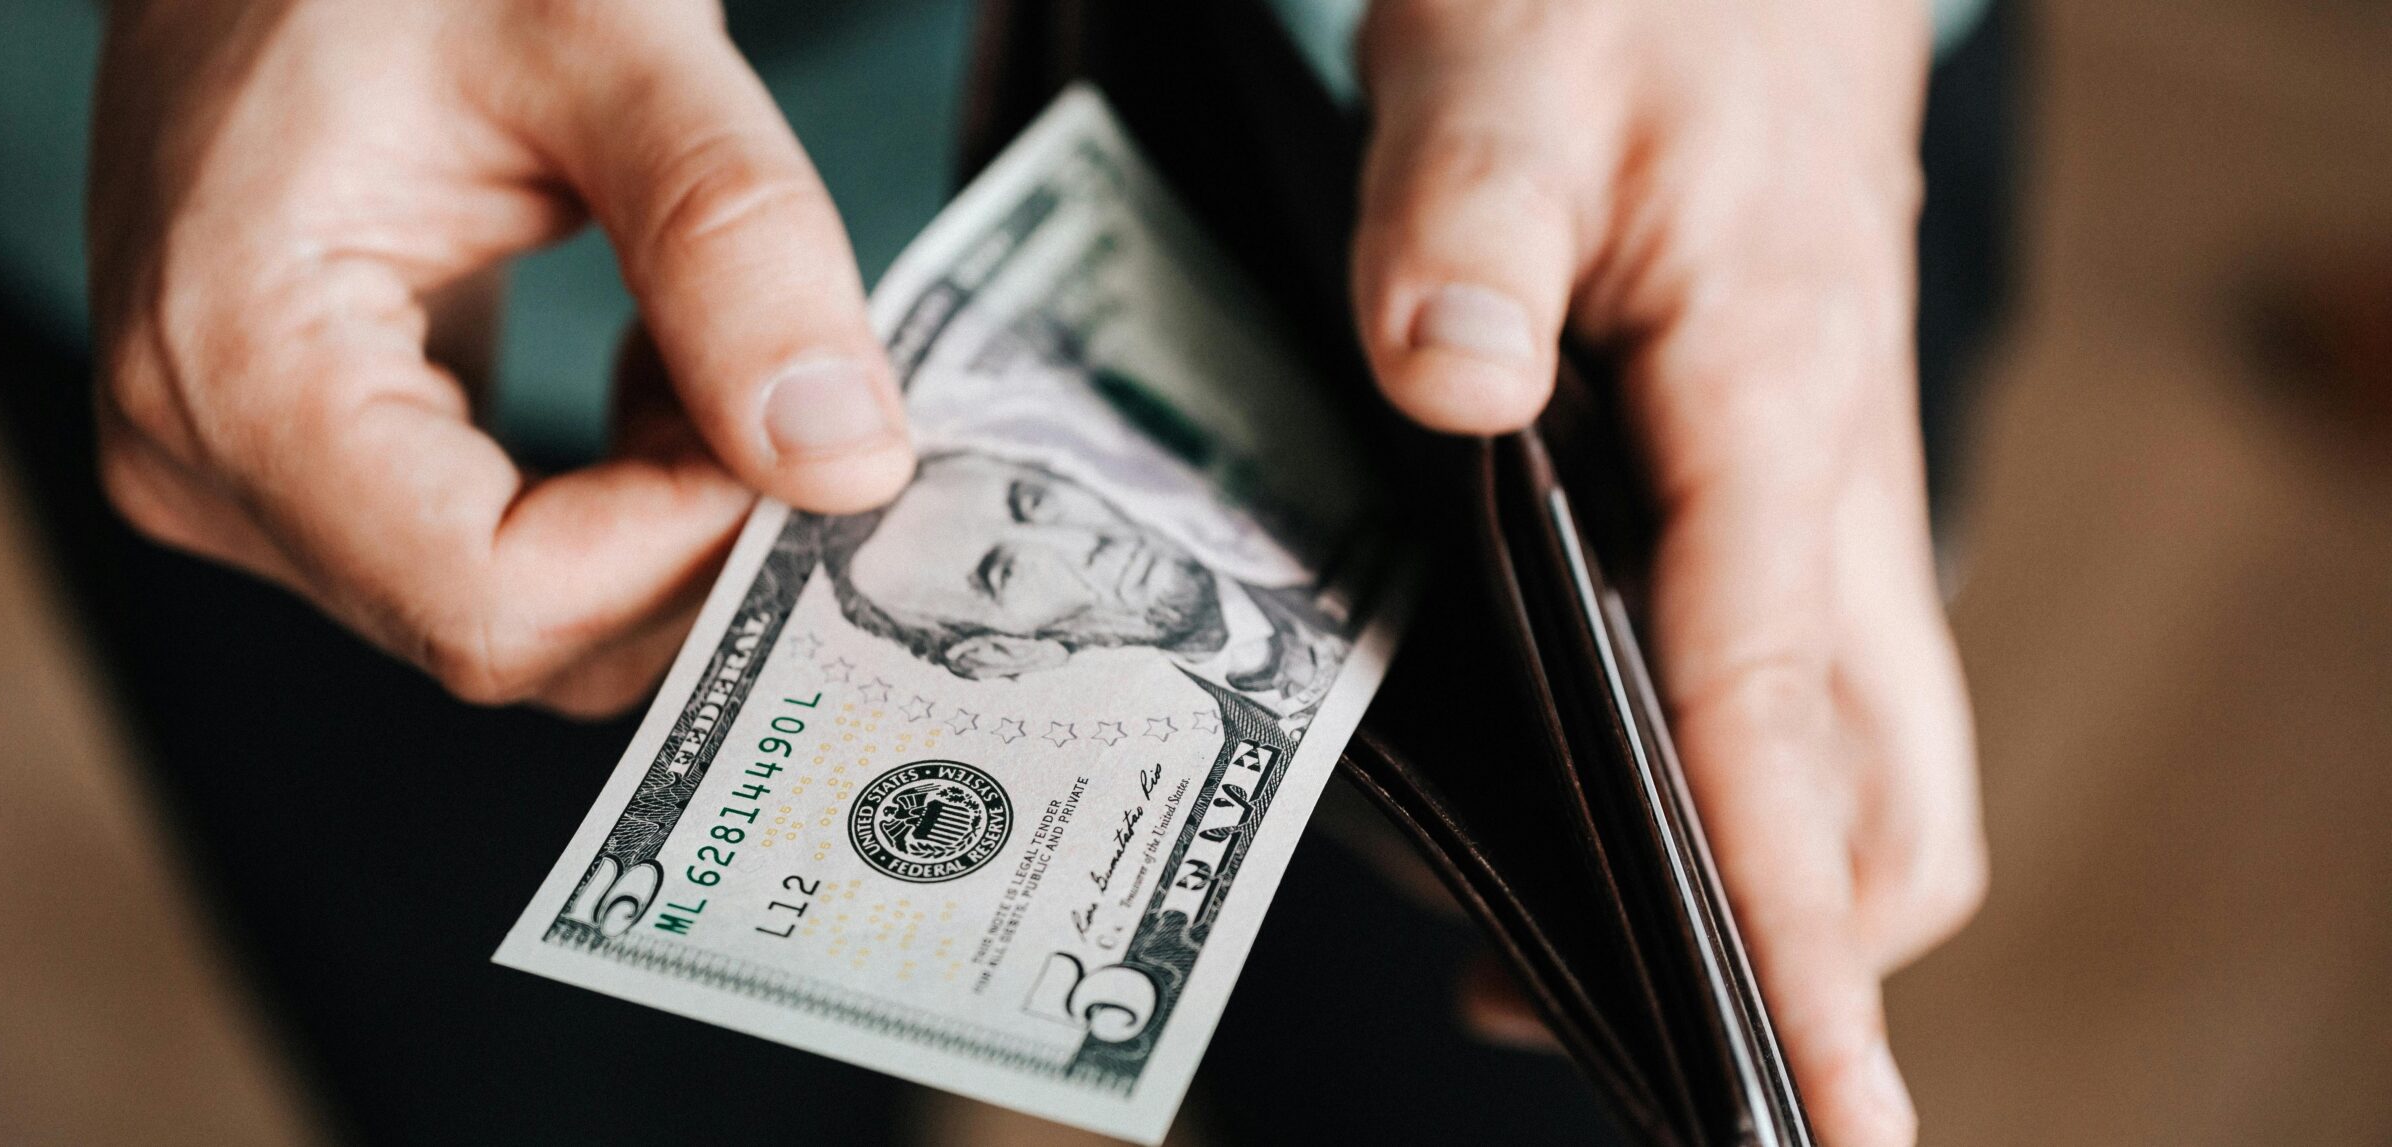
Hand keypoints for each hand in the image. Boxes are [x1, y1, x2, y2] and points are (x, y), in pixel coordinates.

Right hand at [89, 0, 912, 716]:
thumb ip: (733, 239)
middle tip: (798, 390)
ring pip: (521, 620)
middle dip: (692, 540)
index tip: (806, 432)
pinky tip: (655, 374)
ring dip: (666, 521)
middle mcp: (203, 462)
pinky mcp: (303, 474)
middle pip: (512, 634)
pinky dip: (621, 505)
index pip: (495, 600)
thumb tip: (846, 463)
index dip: (683, 548)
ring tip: (712, 349)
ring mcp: (239, 480)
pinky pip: (497, 569)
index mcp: (232, 364)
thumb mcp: (606, 36)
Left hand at [1351, 1, 1984, 1142]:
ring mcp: (1824, 492)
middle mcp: (1832, 478)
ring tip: (1581, 962)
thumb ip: (1467, 215)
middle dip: (1807, 951)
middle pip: (1882, 790)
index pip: (1781, 714)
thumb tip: (1450, 384)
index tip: (1804, 1094)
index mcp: (1778, 397)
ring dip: (1773, 875)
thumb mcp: (1512, 62)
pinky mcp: (1785, 482)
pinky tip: (1595, 785)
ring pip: (1863, 745)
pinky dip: (1741, 771)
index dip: (1784, 924)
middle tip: (1657, 1054)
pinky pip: (1803, 671)